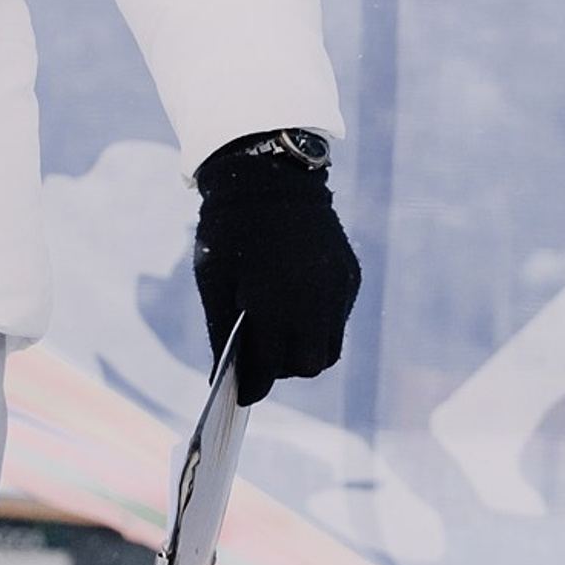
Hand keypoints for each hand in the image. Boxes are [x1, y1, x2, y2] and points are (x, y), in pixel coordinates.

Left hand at [192, 134, 361, 401]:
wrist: (270, 173)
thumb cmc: (231, 229)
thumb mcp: (214, 282)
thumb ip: (221, 333)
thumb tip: (225, 377)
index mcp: (275, 307)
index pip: (268, 371)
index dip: (253, 385)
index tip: (243, 391)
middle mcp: (313, 302)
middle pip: (307, 365)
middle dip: (284, 368)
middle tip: (263, 354)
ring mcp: (337, 288)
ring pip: (329, 348)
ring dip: (306, 349)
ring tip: (282, 331)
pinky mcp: (349, 274)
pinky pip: (338, 316)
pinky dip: (320, 321)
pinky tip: (299, 302)